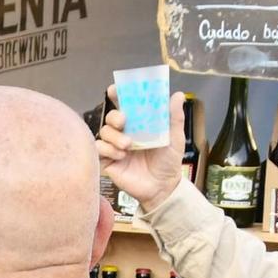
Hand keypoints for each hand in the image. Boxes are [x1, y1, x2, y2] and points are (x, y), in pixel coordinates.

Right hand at [94, 87, 186, 209]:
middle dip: (115, 116)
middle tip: (124, 121)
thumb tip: (178, 95)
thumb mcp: (174, 138)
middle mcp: (124, 132)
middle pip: (111, 116)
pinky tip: (121, 156)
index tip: (115, 90)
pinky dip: (108, 149)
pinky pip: (99, 148)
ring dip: (114, 135)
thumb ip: (174, 117)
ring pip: (103, 131)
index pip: (125, 105)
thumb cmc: (167, 162)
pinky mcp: (107, 160)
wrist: (162, 187)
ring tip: (128, 145)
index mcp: (139, 124)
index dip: (118, 95)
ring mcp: (114, 146)